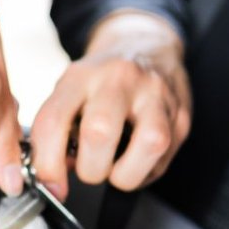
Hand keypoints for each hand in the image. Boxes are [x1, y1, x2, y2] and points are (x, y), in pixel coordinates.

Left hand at [28, 11, 190, 198]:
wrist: (142, 44)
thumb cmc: (100, 79)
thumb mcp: (69, 90)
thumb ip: (57, 129)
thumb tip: (53, 176)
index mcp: (81, 75)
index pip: (54, 121)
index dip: (48, 164)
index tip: (51, 184)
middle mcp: (118, 80)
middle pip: (100, 133)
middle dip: (91, 169)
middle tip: (89, 170)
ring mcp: (155, 94)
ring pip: (149, 143)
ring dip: (126, 173)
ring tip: (116, 170)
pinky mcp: (180, 113)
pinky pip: (166, 156)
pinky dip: (146, 171)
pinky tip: (135, 161)